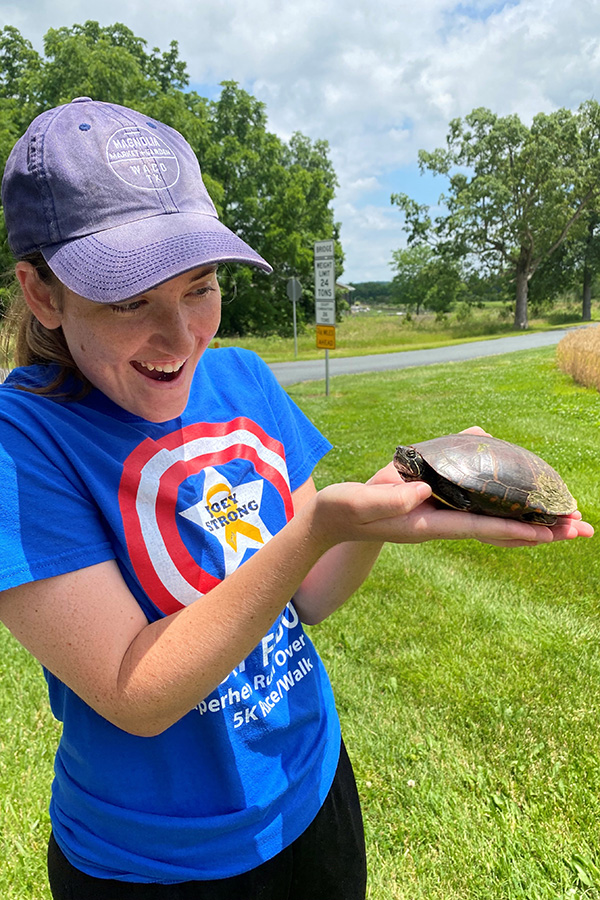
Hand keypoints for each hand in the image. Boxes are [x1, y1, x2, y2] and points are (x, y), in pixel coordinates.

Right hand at [315, 473, 592, 549]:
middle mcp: (442, 524)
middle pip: (500, 530)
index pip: (479, 527)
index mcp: (427, 524)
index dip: (514, 529)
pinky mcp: (437, 508)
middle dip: (540, 531)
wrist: (333, 520)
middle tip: (581, 529)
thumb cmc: (345, 510)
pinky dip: (508, 511)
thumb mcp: (362, 501)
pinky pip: (481, 511)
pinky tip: (522, 505)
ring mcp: (442, 518)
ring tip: (568, 523)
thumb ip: (389, 498)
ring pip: (496, 523)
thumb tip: (423, 491)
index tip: (548, 533)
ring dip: (532, 523)